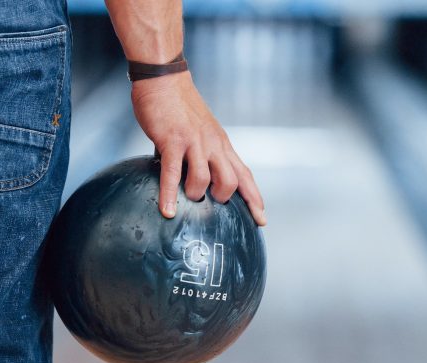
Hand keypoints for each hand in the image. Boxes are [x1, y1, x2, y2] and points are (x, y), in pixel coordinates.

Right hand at [131, 71, 265, 225]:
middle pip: (231, 181)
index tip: (261, 219)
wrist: (164, 79)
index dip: (254, 198)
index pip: (244, 174)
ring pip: (205, 179)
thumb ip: (198, 153)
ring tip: (186, 197)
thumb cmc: (178, 106)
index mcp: (221, 144)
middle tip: (211, 202)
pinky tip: (167, 211)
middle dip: (224, 198)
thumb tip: (185, 176)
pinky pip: (172, 173)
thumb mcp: (200, 130)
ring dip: (196, 194)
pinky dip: (170, 195)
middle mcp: (213, 145)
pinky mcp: (173, 141)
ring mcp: (194, 142)